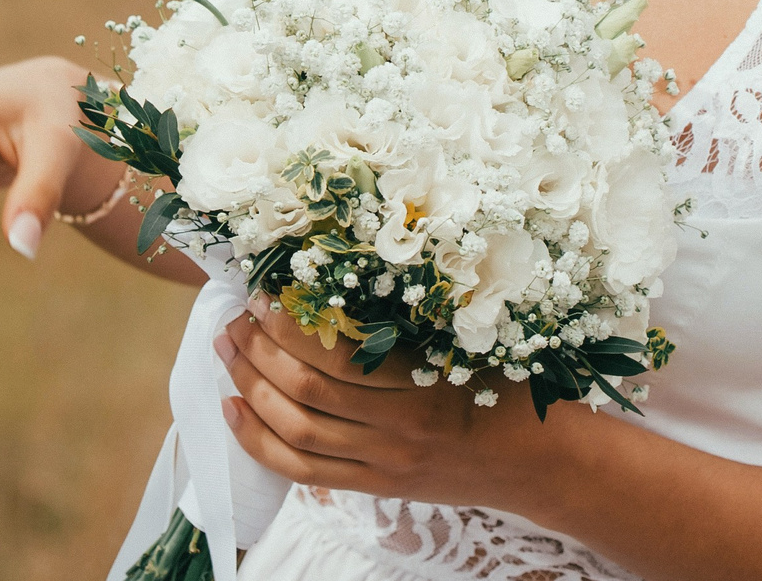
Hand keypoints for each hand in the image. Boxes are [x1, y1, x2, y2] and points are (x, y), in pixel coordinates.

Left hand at [216, 296, 579, 514]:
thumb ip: (412, 321)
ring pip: (296, 431)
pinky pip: (302, 471)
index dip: (290, 326)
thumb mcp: (468, 340)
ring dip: (251, 388)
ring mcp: (383, 463)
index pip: (336, 357)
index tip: (265, 294)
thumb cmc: (503, 385)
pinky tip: (232, 410)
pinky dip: (258, 441)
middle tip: (234, 318)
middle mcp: (397, 429)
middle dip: (258, 353)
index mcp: (421, 384)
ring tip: (228, 352)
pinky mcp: (376, 487)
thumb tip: (345, 274)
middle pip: (306, 393)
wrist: (533, 459)